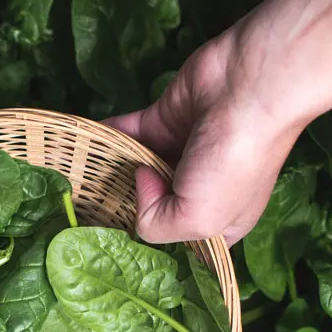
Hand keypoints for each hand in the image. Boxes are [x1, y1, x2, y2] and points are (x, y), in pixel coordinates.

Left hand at [106, 34, 308, 245]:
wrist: (250, 88)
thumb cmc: (234, 162)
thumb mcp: (198, 219)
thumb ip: (156, 224)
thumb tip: (137, 182)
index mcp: (219, 222)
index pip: (180, 242)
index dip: (157, 241)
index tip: (125, 243)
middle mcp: (200, 189)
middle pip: (154, 205)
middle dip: (127, 207)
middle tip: (90, 213)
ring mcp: (181, 152)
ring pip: (137, 167)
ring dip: (113, 171)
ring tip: (81, 180)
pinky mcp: (165, 119)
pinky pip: (129, 133)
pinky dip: (108, 137)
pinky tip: (85, 144)